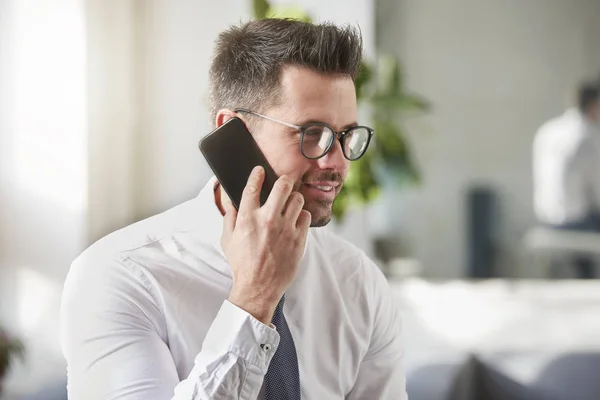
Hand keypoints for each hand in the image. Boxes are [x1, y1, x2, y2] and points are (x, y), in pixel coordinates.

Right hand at [220, 166, 311, 324]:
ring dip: (294, 199)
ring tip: (290, 204)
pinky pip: (306, 217)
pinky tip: (295, 221)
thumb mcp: (227, 240)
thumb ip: (230, 218)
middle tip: (284, 182)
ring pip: (298, 199)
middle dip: (284, 180)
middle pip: (283, 186)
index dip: (257, 174)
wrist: (258, 288)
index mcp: (247, 219)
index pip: (253, 187)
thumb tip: (232, 201)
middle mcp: (268, 220)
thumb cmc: (242, 264)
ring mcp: (285, 229)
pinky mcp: (299, 239)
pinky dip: (302, 216)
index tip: (260, 170)